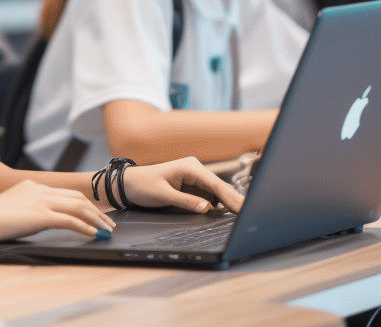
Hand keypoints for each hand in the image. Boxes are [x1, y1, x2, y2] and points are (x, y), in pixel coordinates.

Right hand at [0, 180, 115, 241]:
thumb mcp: (11, 207)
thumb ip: (26, 208)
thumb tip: (35, 218)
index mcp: (33, 186)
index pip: (66, 193)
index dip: (84, 202)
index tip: (95, 212)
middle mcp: (40, 189)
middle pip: (77, 197)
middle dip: (96, 210)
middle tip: (108, 222)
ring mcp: (41, 201)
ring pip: (78, 207)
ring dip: (95, 219)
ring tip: (106, 229)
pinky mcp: (40, 215)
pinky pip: (69, 220)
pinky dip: (84, 226)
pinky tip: (93, 233)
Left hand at [116, 157, 245, 212]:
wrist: (128, 183)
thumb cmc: (142, 186)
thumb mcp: (163, 195)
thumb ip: (186, 201)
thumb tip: (208, 208)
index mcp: (189, 167)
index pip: (215, 184)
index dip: (231, 198)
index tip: (243, 209)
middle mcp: (195, 169)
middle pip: (220, 187)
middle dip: (235, 200)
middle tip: (252, 213)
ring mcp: (195, 177)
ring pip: (217, 191)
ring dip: (229, 202)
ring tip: (245, 214)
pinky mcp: (193, 185)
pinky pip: (210, 194)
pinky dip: (220, 202)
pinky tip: (230, 211)